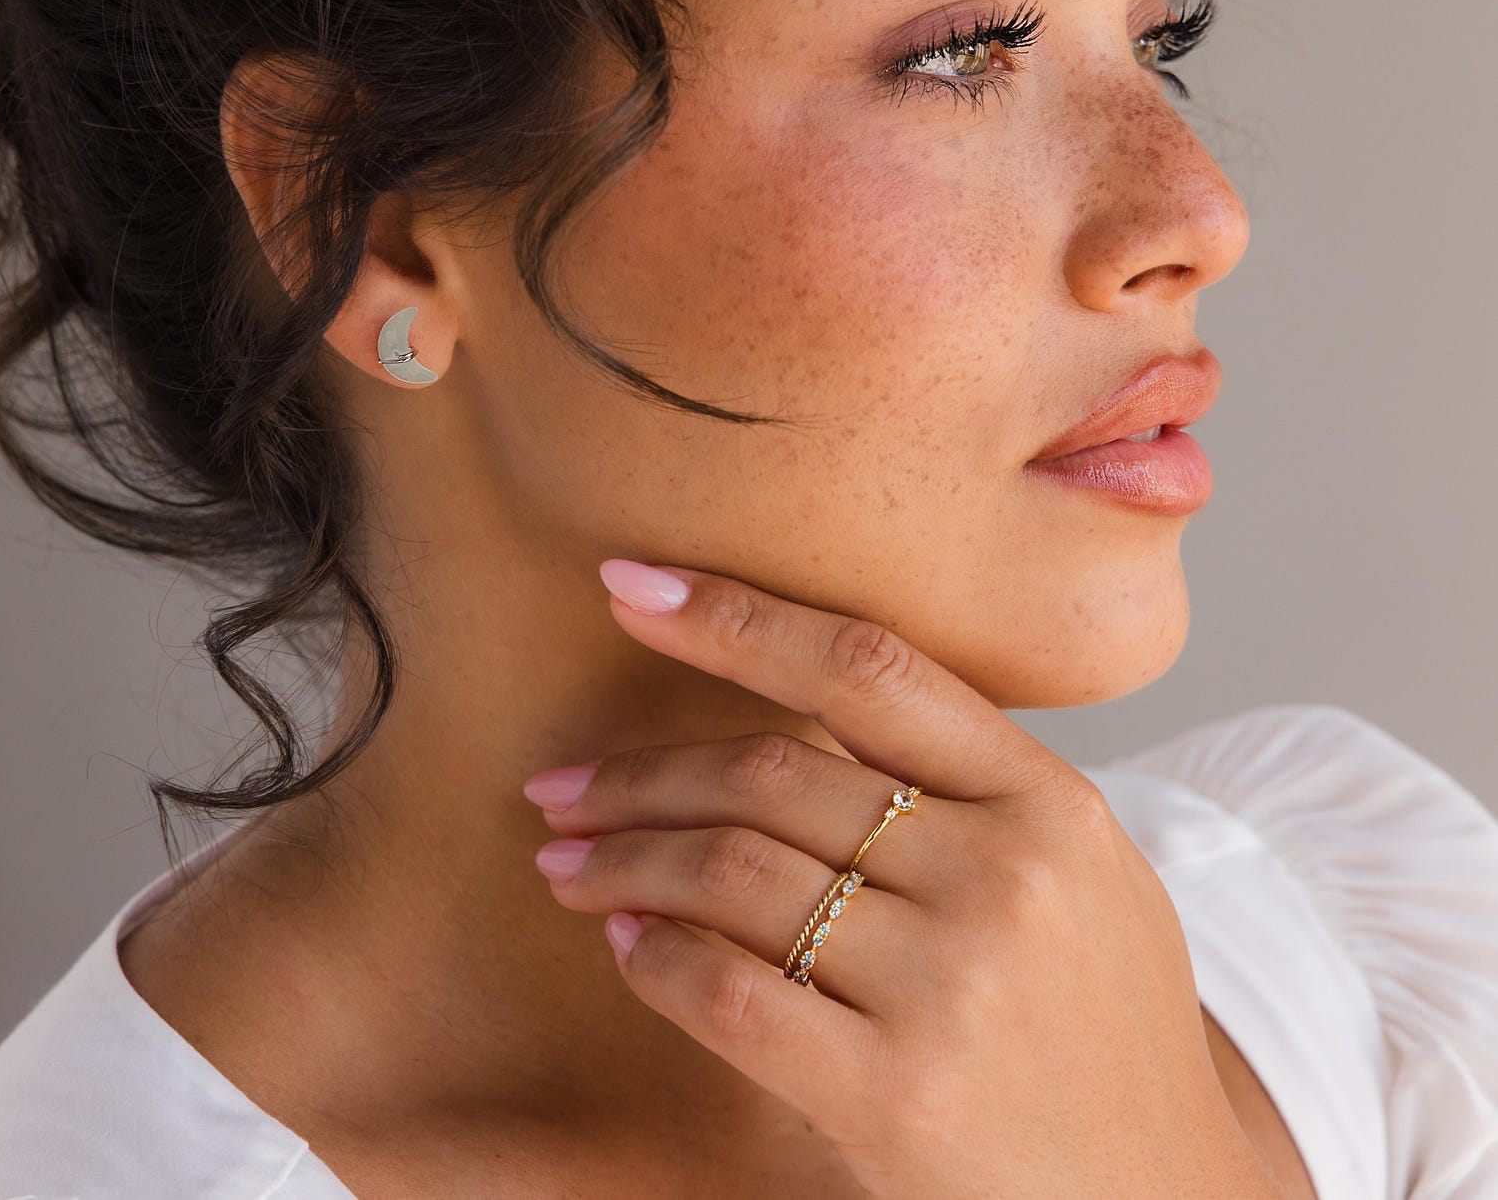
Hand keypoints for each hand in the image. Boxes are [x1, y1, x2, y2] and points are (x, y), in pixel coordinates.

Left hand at [522, 559, 1284, 1199]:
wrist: (1168, 1199)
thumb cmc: (1098, 1024)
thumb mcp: (1076, 870)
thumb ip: (963, 785)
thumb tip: (781, 710)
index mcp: (1047, 799)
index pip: (865, 666)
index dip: (734, 618)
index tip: (631, 588)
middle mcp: (1004, 873)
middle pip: (770, 772)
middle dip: (638, 774)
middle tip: (559, 787)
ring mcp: (954, 985)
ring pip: (730, 873)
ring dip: (622, 861)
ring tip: (568, 863)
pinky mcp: (899, 1096)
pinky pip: (727, 993)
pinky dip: (653, 958)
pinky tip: (624, 945)